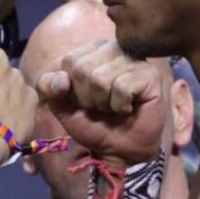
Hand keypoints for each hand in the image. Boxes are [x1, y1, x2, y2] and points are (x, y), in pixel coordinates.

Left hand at [37, 40, 164, 165]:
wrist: (121, 150)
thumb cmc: (94, 123)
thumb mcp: (62, 106)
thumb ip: (49, 87)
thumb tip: (61, 79)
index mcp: (92, 50)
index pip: (69, 61)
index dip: (73, 89)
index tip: (86, 100)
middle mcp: (114, 48)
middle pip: (83, 69)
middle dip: (88, 98)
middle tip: (102, 107)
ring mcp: (134, 59)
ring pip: (101, 78)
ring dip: (104, 103)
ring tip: (115, 107)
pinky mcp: (150, 75)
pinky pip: (122, 87)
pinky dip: (120, 106)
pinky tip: (129, 108)